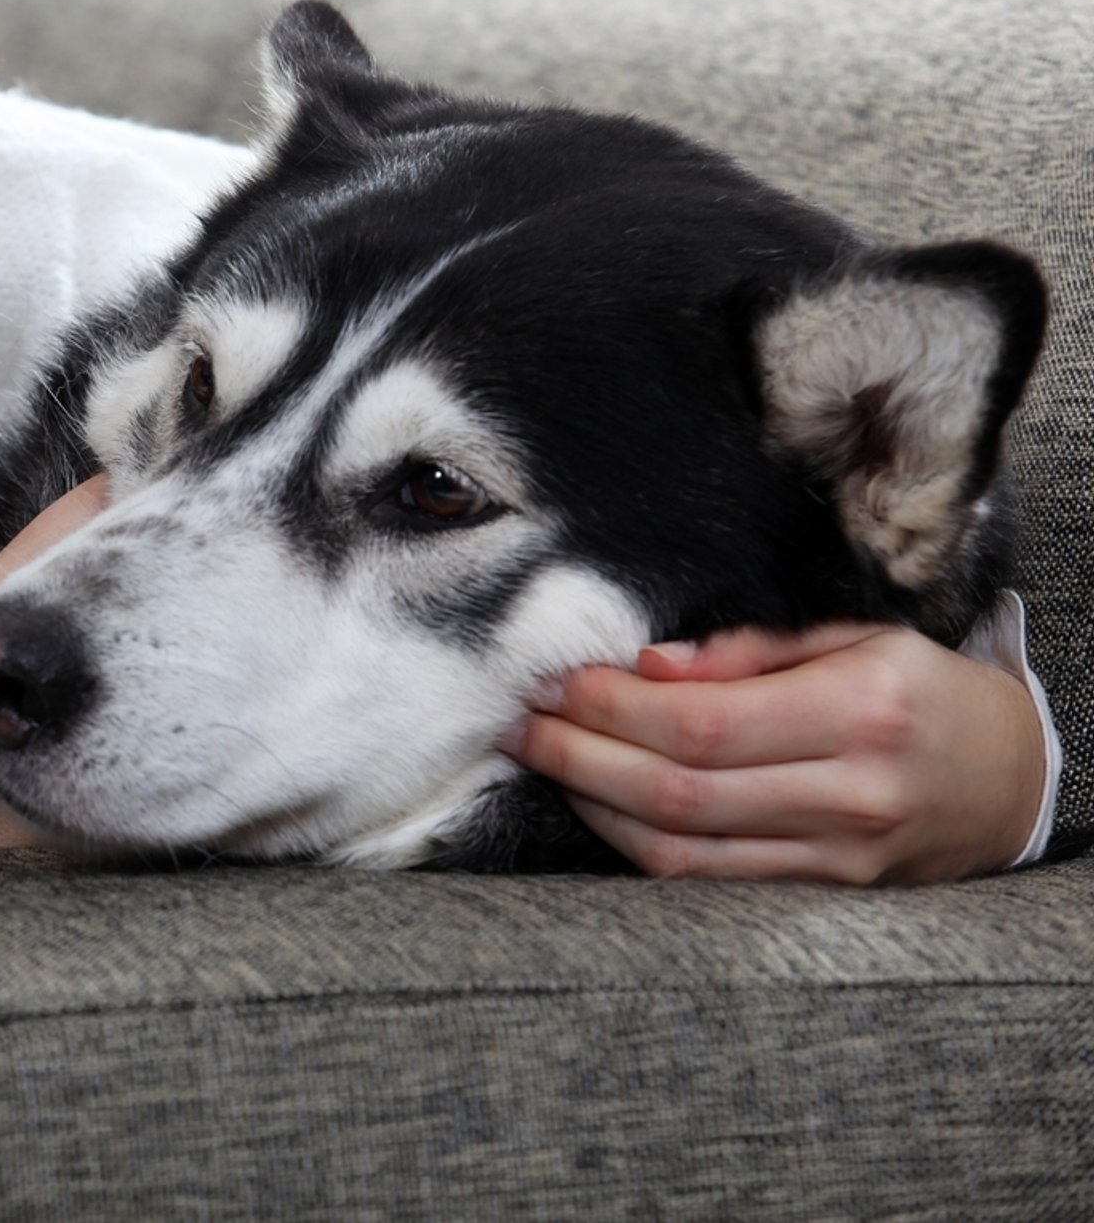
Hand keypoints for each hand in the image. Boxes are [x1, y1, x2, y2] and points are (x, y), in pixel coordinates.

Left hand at [500, 623, 1047, 884]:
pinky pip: (707, 878)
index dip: (615, 707)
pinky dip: (636, 844)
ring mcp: (837, 857)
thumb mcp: (855, 637)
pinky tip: (594, 804)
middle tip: (520, 722)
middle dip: (580, 754)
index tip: (556, 681)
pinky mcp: (822, 894)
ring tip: (541, 757)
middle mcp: (850, 793)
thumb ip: (750, 649)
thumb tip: (649, 664)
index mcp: (860, 711)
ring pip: (682, 848)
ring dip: (592, 804)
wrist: (1011, 779)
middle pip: (680, 790)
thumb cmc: (921, 690)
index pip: (703, 723)